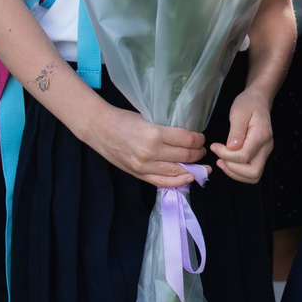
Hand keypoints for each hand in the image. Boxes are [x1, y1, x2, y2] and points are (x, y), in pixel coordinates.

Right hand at [90, 107, 206, 186]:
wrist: (99, 129)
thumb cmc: (123, 119)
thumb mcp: (148, 119)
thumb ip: (166, 131)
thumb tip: (188, 138)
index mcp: (154, 134)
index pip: (187, 140)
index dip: (198, 140)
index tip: (201, 138)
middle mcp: (151, 152)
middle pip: (185, 156)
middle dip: (198, 154)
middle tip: (202, 150)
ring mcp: (144, 166)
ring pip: (177, 171)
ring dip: (192, 168)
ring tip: (199, 165)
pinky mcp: (139, 174)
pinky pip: (162, 182)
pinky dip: (178, 182)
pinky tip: (188, 178)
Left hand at [210, 93, 274, 183]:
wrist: (259, 101)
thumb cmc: (248, 104)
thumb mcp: (238, 112)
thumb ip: (236, 131)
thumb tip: (232, 148)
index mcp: (261, 136)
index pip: (244, 156)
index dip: (226, 155)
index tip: (215, 146)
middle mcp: (266, 147)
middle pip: (253, 172)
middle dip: (232, 169)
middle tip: (219, 158)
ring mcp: (265, 153)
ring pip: (253, 176)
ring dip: (235, 173)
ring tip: (222, 161)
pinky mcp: (261, 155)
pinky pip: (251, 172)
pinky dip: (238, 172)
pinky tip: (227, 162)